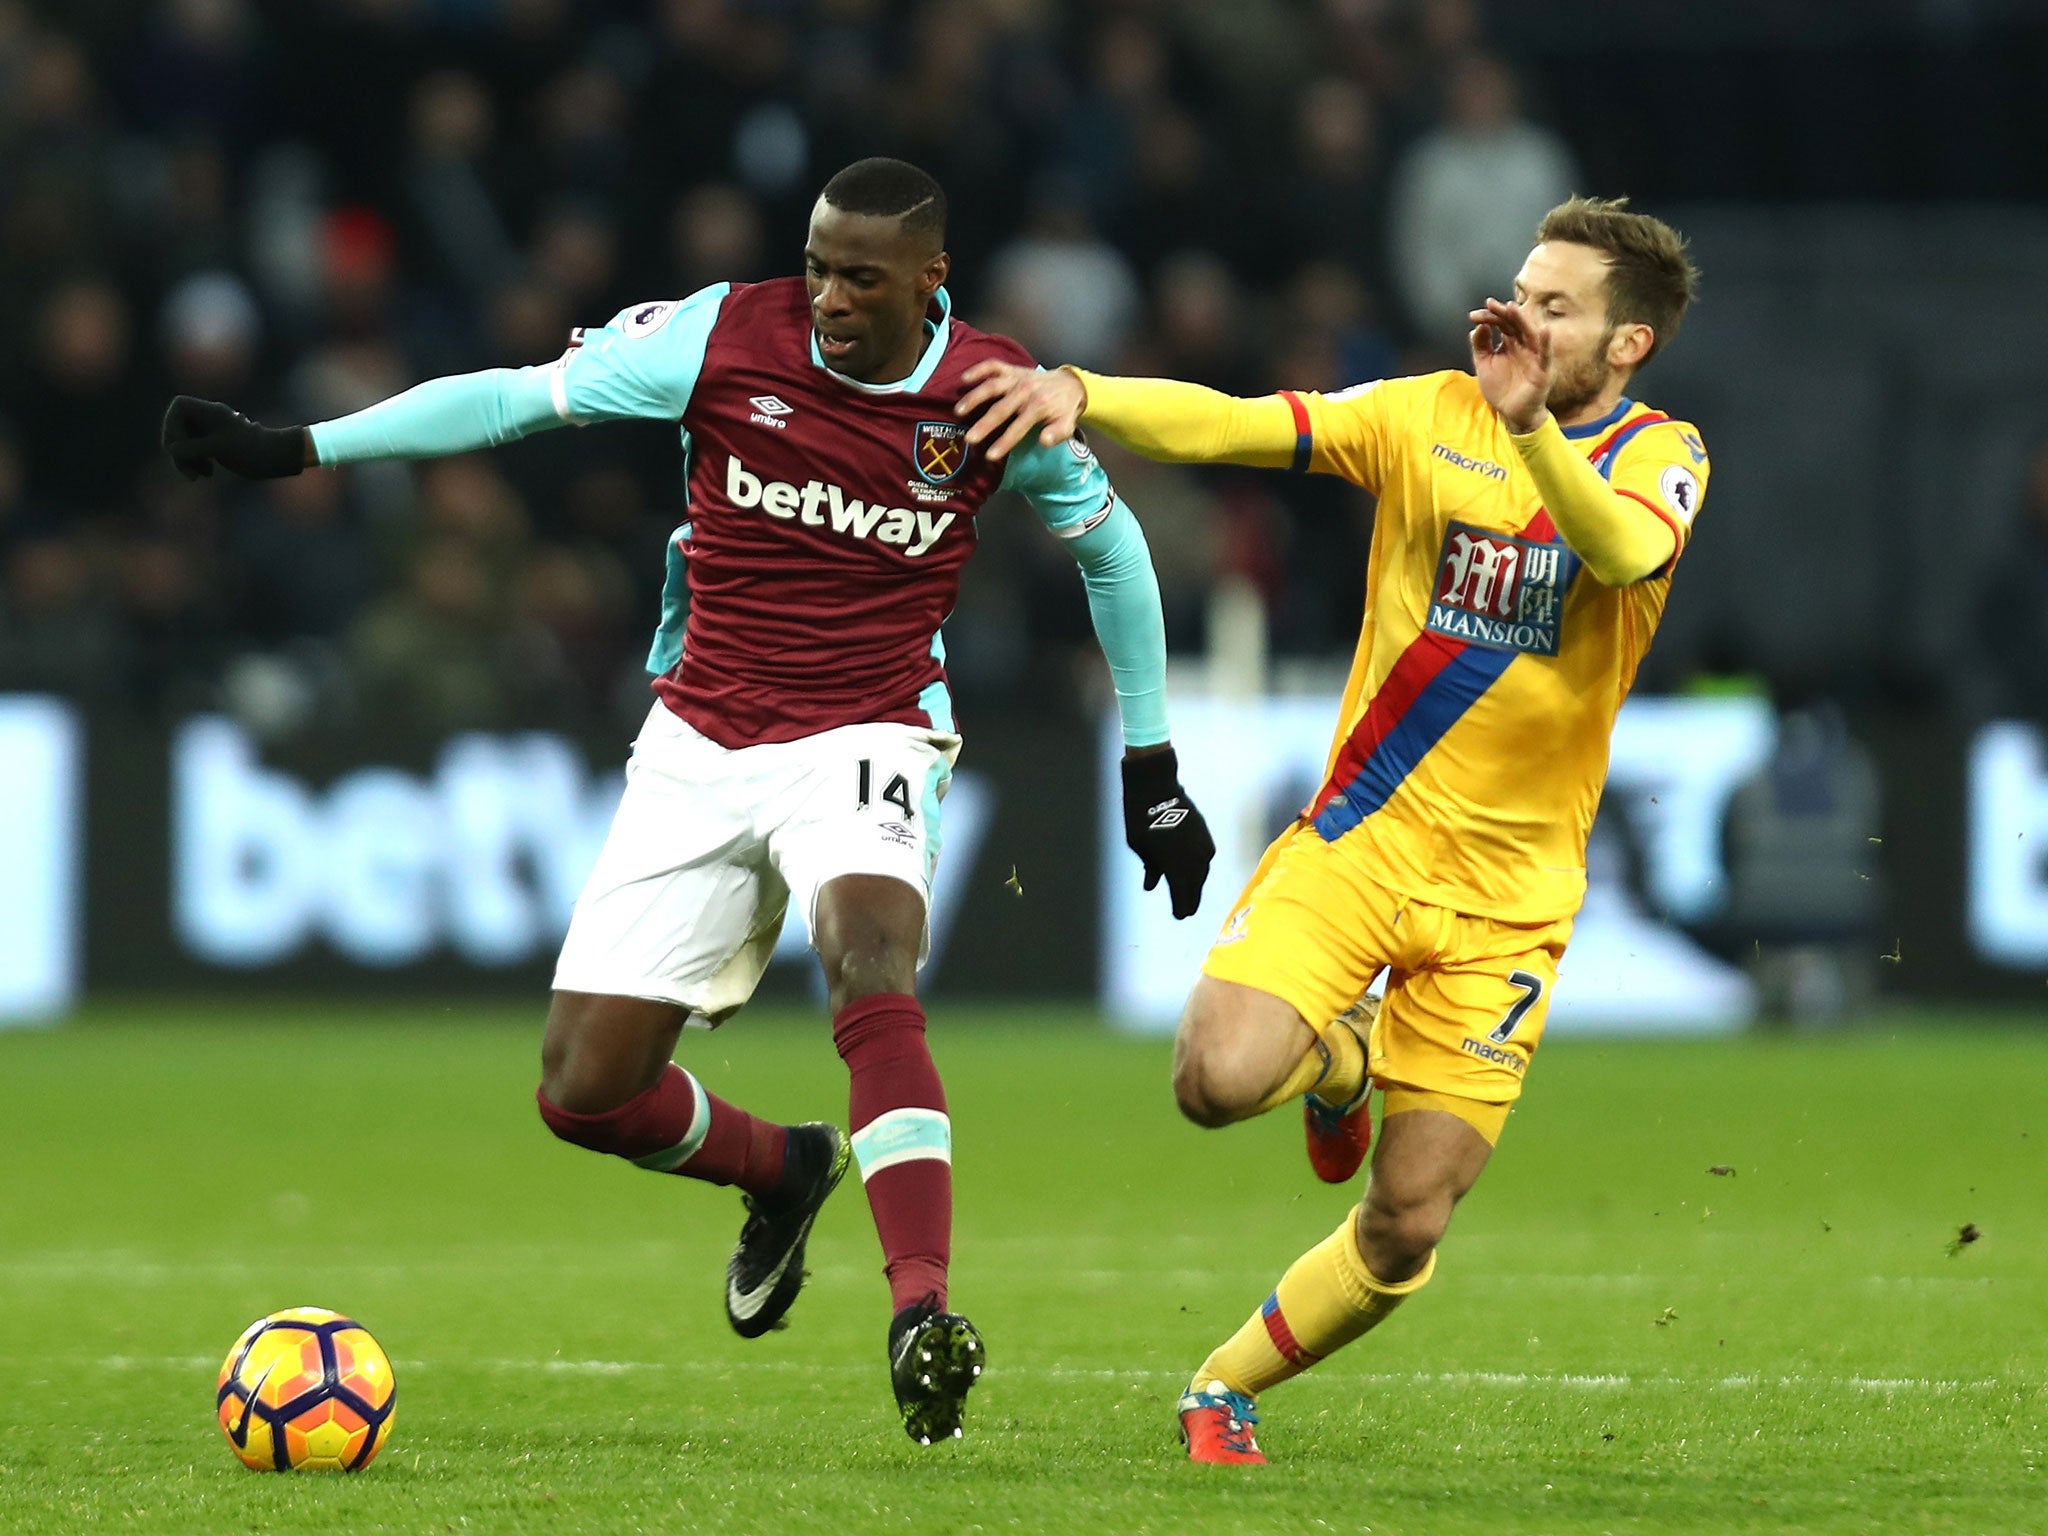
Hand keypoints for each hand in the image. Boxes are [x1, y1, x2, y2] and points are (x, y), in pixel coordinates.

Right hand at [161, 396, 309, 479]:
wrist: (277, 458)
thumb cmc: (252, 451)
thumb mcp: (219, 449)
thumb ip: (192, 447)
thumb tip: (172, 449)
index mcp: (211, 410)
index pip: (179, 407)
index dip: (173, 425)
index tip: (182, 445)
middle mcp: (208, 418)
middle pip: (177, 427)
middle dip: (179, 449)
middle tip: (190, 470)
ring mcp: (210, 431)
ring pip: (183, 442)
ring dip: (186, 460)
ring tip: (202, 475)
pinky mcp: (213, 445)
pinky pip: (193, 451)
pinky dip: (195, 462)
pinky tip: (208, 473)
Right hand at [955, 360, 1086, 461]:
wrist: (1070, 384)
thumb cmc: (1063, 410)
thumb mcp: (1068, 425)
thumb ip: (1057, 434)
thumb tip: (1043, 440)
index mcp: (1040, 406)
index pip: (1019, 427)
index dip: (1004, 442)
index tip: (990, 456)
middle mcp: (1026, 390)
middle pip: (1002, 408)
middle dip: (985, 424)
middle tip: (969, 438)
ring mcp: (1017, 378)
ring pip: (993, 386)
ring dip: (975, 397)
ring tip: (959, 411)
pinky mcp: (1012, 369)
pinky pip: (993, 366)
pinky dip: (978, 370)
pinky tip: (964, 379)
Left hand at [1121, 747, 1214, 919]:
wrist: (1156, 786)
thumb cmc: (1140, 817)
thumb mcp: (1139, 846)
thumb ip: (1150, 868)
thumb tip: (1152, 886)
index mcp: (1174, 863)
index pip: (1181, 893)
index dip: (1181, 906)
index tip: (1180, 916)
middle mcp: (1191, 856)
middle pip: (1195, 885)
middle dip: (1191, 899)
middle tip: (1187, 912)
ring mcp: (1200, 843)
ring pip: (1203, 871)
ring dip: (1198, 884)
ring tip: (1193, 894)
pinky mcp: (1204, 831)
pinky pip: (1207, 855)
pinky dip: (1202, 866)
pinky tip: (1199, 871)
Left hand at [1467, 297, 1551, 435]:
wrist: (1511, 413)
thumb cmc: (1501, 389)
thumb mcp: (1484, 365)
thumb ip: (1480, 346)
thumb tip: (1477, 327)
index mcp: (1510, 343)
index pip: (1501, 324)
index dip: (1489, 318)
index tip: (1474, 315)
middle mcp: (1523, 346)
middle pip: (1515, 324)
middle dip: (1503, 314)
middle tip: (1490, 305)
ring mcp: (1534, 356)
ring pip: (1530, 333)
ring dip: (1522, 320)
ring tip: (1511, 308)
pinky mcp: (1543, 370)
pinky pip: (1546, 354)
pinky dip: (1546, 342)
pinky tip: (1544, 329)